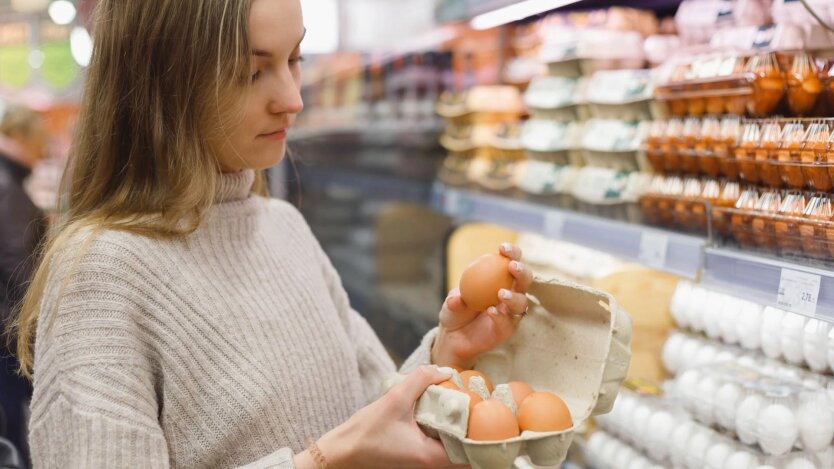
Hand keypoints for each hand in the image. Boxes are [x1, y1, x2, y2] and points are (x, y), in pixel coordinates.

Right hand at [295, 367, 467, 468]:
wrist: (341, 453)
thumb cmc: (365, 433)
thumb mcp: (394, 400)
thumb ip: (421, 380)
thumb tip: (445, 370)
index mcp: (432, 457)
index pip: (471, 450)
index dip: (481, 431)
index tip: (485, 409)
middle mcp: (431, 464)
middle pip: (464, 447)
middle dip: (471, 426)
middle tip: (475, 402)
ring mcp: (424, 462)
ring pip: (452, 446)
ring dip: (456, 427)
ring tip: (459, 404)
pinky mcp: (416, 457)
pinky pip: (439, 444)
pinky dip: (443, 430)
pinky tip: (439, 412)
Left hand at [432, 243, 533, 368]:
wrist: (454, 337)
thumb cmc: (455, 312)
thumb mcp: (451, 303)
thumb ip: (455, 300)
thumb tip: (457, 299)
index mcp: (499, 279)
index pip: (511, 261)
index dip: (512, 252)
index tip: (502, 248)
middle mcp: (510, 293)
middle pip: (525, 280)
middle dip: (522, 270)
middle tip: (512, 266)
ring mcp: (511, 312)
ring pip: (522, 302)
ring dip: (514, 296)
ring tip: (500, 293)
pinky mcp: (508, 329)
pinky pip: (509, 322)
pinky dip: (501, 316)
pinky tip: (491, 311)